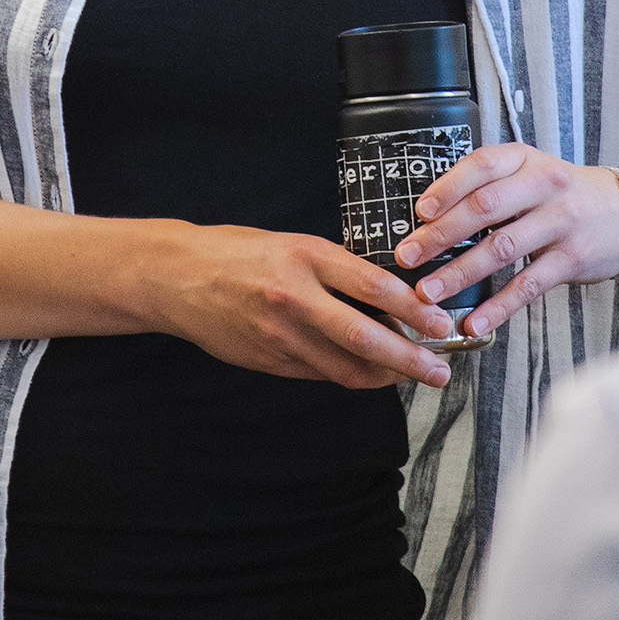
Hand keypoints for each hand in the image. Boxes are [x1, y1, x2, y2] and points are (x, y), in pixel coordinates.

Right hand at [151, 225, 456, 389]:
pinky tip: (370, 371)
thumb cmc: (240, 252)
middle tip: (441, 370)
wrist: (177, 278)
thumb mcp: (294, 244)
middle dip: (411, 360)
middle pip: (366, 338)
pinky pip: (322, 373)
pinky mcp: (269, 361)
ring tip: (413, 374)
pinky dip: (351, 374)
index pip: (375, 287)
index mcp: (307, 257)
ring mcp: (281, 335)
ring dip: (386, 375)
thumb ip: (338, 270)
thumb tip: (390, 299)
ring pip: (347, 367)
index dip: (414, 310)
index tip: (441, 323)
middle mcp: (296, 298)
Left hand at [395, 147, 618, 337]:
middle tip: (406, 258)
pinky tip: (473, 323)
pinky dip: (497, 307)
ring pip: (501, 248)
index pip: (481, 166)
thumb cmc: (567, 196)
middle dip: (439, 235)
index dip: (447, 188)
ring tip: (427, 294)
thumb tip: (429, 219)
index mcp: (527, 161)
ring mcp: (561, 222)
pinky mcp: (573, 258)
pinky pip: (528, 285)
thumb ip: (492, 187)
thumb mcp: (533, 174)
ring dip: (459, 273)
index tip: (419, 212)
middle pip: (484, 207)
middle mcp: (545, 185)